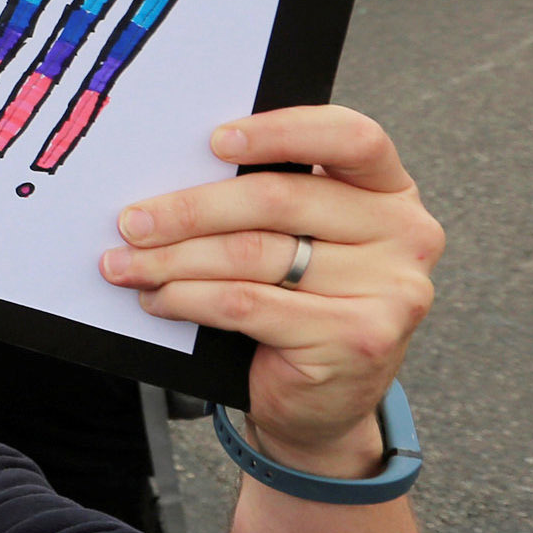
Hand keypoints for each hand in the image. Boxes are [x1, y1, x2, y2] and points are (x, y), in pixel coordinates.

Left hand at [100, 107, 442, 473]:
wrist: (326, 401)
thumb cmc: (303, 301)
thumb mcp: (302, 239)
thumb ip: (271, 201)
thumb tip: (172, 174)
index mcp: (391, 190)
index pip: (350, 137)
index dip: (280, 131)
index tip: (214, 141)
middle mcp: (405, 234)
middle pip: (281, 200)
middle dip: (190, 210)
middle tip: (131, 221)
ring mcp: (390, 290)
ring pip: (253, 255)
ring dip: (174, 259)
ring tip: (128, 264)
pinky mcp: (358, 338)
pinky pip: (247, 304)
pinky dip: (189, 298)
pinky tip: (159, 298)